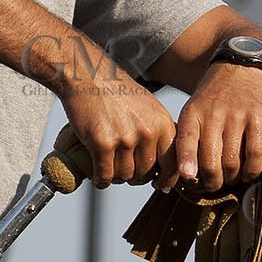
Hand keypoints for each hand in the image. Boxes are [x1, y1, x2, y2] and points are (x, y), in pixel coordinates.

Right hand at [56, 75, 176, 189]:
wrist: (89, 76)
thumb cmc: (118, 93)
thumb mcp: (151, 109)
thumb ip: (161, 134)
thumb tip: (168, 165)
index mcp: (163, 125)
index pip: (172, 164)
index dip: (166, 180)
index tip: (161, 185)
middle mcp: (147, 133)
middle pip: (146, 173)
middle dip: (136, 177)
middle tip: (127, 172)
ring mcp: (125, 138)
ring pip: (125, 176)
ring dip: (117, 177)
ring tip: (111, 169)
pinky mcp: (102, 143)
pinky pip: (105, 175)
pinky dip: (101, 180)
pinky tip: (99, 178)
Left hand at [164, 62, 261, 192]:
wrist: (240, 69)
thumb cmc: (214, 100)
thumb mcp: (195, 110)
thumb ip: (189, 139)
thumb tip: (188, 177)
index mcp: (193, 113)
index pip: (186, 140)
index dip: (186, 161)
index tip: (188, 177)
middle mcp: (213, 114)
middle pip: (211, 160)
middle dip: (212, 181)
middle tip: (214, 184)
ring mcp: (236, 116)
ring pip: (232, 161)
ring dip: (232, 177)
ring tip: (231, 178)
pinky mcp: (257, 118)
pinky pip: (255, 154)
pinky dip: (251, 170)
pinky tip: (248, 173)